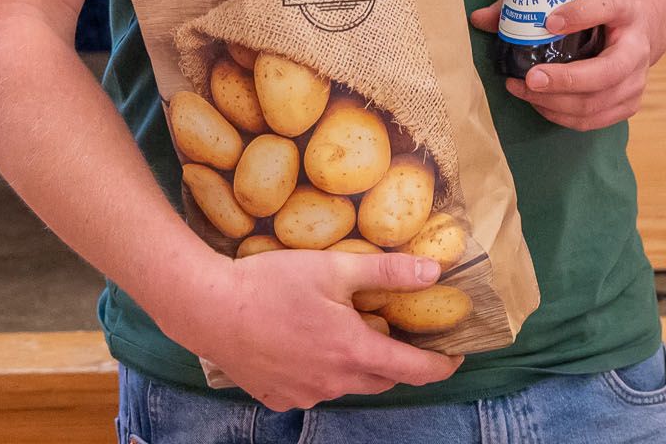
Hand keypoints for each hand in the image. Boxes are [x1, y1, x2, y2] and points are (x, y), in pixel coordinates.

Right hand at [164, 248, 461, 410]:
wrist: (208, 308)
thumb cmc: (271, 283)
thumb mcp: (335, 268)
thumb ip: (388, 272)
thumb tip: (436, 271)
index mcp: (352, 352)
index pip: (413, 370)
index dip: (440, 365)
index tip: (457, 355)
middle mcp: (332, 382)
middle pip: (382, 378)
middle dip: (398, 360)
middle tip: (399, 330)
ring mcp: (303, 395)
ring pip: (347, 384)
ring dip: (358, 364)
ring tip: (348, 330)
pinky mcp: (277, 398)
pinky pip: (314, 389)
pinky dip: (322, 371)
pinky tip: (309, 343)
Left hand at [470, 0, 665, 130]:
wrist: (640, 27)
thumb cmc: (599, 11)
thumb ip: (530, 5)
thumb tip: (480, 18)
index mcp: (626, 9)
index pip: (607, 7)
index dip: (579, 14)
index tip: (549, 22)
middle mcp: (638, 48)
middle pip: (604, 72)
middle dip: (564, 80)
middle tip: (529, 78)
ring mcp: (636, 81)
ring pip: (594, 103)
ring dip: (554, 102)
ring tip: (522, 89)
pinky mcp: (629, 104)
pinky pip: (591, 120)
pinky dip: (561, 115)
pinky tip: (539, 102)